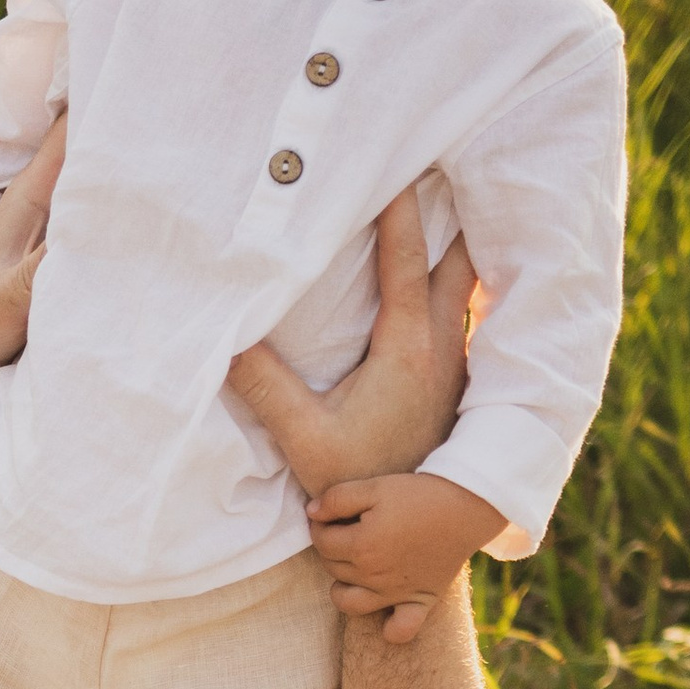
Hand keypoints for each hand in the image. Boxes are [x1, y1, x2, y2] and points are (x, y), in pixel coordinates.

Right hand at [227, 189, 472, 504]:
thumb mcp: (304, 440)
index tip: (400, 161)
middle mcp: (441, 346)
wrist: (416, 532)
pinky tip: (449, 269)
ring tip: (457, 196)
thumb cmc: (363, 483)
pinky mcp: (456, 379)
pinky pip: (461, 311)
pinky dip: (457, 279)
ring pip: (465, 284)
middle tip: (457, 156)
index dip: (400, 208)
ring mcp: (455, 361)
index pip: (405, 260)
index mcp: (407, 349)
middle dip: (458, 207)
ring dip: (461, 241)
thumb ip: (265, 387)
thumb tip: (224, 339)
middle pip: (458, 258)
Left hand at [309, 469, 504, 641]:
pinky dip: (390, 628)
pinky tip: (386, 613)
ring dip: (343, 587)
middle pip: (332, 568)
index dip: (319, 525)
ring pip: (349, 603)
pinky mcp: (419, 602)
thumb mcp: (375, 486)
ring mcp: (395, 594)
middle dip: (332, 548)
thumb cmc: (418, 495)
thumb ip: (337, 499)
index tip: (330, 515)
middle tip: (348, 531)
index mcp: (360, 546)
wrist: (465, 506)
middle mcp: (373, 576)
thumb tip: (311, 513)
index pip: (321, 541)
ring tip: (355, 567)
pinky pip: (400, 631)